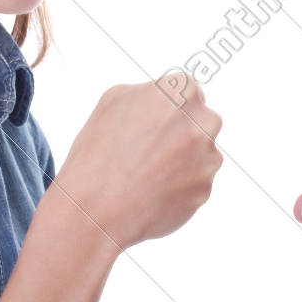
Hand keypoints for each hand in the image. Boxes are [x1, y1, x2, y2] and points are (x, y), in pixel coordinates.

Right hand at [52, 75, 222, 248]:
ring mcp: (207, 157)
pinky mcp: (205, 189)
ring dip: (183, 161)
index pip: (189, 91)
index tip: (155, 122)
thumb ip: (150, 91)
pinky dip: (179, 188)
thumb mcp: (113, 99)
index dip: (169, 108)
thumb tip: (168, 97)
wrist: (94, 209)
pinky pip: (196, 184)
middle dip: (183, 132)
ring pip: (202, 154)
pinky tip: (151, 193)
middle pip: (202, 121)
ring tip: (146, 174)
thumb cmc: (97, 152)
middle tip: (152, 149)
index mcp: (181, 91)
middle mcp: (203, 120)